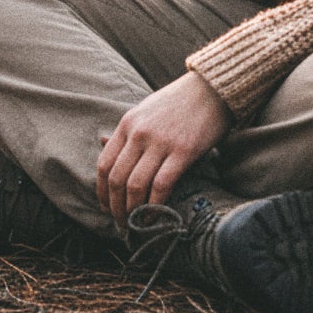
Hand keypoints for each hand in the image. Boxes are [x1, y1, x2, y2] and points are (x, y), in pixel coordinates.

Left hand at [96, 70, 231, 232]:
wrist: (211, 88)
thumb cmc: (178, 102)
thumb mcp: (145, 110)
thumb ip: (126, 131)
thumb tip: (102, 144)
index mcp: (127, 123)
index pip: (104, 164)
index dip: (102, 191)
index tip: (105, 207)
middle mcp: (139, 133)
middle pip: (116, 178)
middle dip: (115, 207)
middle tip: (121, 223)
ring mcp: (160, 142)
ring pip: (135, 185)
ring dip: (133, 211)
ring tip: (136, 224)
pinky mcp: (183, 152)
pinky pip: (161, 185)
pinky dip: (155, 205)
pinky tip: (156, 216)